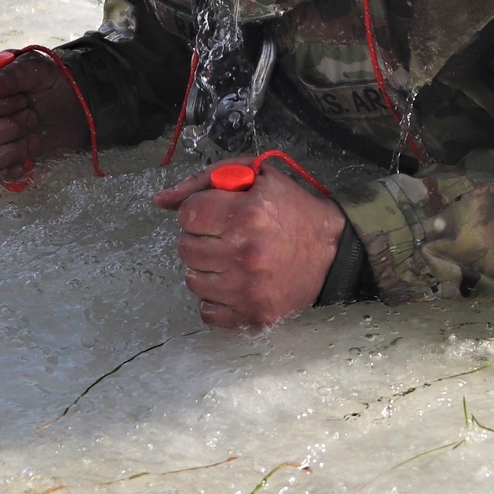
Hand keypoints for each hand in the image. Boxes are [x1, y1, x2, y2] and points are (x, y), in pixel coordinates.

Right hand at [0, 52, 87, 182]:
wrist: (64, 105)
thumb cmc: (45, 80)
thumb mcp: (34, 68)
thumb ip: (10, 74)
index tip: (22, 99)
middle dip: (11, 126)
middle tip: (32, 116)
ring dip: (12, 150)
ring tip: (33, 138)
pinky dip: (4, 172)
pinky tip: (24, 163)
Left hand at [154, 161, 346, 328]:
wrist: (334, 253)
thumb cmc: (293, 209)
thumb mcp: (257, 177)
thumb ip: (205, 180)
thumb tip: (159, 200)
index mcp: (248, 214)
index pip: (188, 214)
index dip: (198, 210)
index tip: (214, 213)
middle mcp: (245, 253)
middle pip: (185, 248)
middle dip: (200, 238)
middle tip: (223, 236)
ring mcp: (248, 289)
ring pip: (192, 280)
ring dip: (205, 268)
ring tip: (229, 259)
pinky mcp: (252, 316)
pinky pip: (206, 311)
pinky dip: (215, 298)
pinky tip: (233, 283)